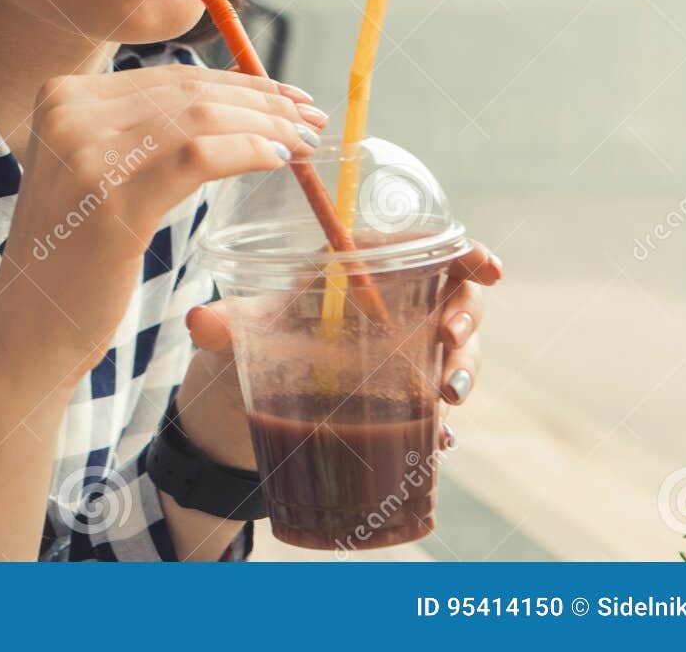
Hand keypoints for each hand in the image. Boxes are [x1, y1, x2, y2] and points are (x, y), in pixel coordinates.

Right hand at [0, 66, 322, 558]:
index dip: (239, 82)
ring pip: (200, 117)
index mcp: (62, 97)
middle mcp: (68, 113)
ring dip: (266, 124)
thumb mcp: (92, 171)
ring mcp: (85, 154)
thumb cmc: (73, 256)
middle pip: (189, 91)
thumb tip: (224, 99)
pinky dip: (248, 151)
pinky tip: (279, 160)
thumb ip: (136, 131)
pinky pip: (198, 157)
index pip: (170, 77)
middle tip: (310, 116)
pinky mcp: (111, 198)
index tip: (286, 96)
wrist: (30, 324)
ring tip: (305, 141)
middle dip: (262, 100)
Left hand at [176, 241, 504, 465]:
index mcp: (360, 267)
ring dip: (463, 368)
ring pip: (454, 349)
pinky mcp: (403, 394)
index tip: (486, 265)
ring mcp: (404, 349)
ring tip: (449, 396)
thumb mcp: (243, 327)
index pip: (423, 246)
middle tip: (452, 336)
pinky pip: (435, 403)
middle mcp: (392, 303)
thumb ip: (226, 323)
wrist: (246, 401)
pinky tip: (439, 439)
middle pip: (452, 295)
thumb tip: (199, 322)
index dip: (463, 251)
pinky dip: (441, 421)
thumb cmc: (254, 339)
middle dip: (468, 314)